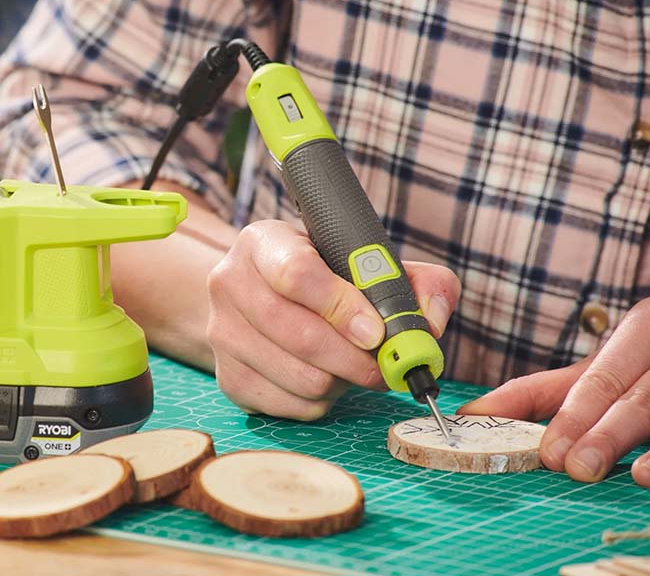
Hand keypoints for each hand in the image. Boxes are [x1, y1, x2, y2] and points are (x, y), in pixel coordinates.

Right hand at [206, 219, 460, 419]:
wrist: (261, 296)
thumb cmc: (324, 277)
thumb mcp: (365, 262)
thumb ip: (413, 281)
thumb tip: (429, 324)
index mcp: (263, 242)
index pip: (296, 273)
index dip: (342, 307)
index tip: (377, 332)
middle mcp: (230, 283)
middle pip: (299, 334)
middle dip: (355, 358)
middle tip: (386, 365)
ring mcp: (221, 333)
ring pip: (300, 377)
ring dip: (342, 380)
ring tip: (352, 364)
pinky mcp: (227, 378)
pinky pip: (289, 406)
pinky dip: (321, 402)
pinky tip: (328, 378)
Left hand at [458, 295, 649, 486]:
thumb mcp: (607, 369)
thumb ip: (546, 391)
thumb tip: (474, 412)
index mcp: (642, 328)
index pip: (593, 373)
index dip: (563, 412)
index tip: (540, 450)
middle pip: (624, 385)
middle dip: (589, 424)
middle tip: (563, 463)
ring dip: (625, 437)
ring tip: (593, 469)